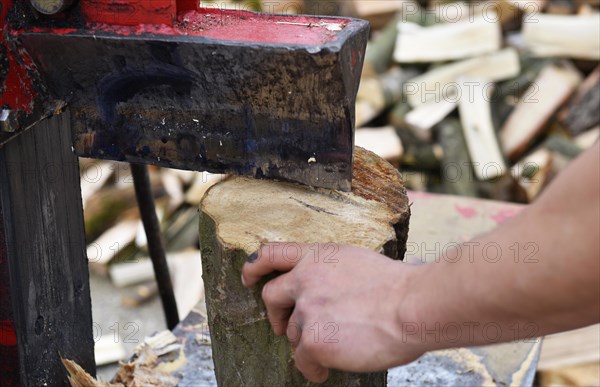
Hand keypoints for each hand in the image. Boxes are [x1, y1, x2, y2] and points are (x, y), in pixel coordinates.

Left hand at [241, 243, 425, 382]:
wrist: (413, 306)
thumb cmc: (398, 287)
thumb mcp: (356, 263)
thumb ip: (332, 273)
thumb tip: (327, 293)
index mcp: (318, 257)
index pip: (272, 253)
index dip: (254, 267)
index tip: (248, 278)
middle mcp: (306, 279)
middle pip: (272, 297)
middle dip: (275, 314)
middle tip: (282, 327)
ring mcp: (307, 310)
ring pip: (292, 333)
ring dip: (307, 342)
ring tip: (331, 349)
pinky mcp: (314, 340)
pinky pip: (303, 359)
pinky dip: (313, 367)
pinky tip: (325, 369)